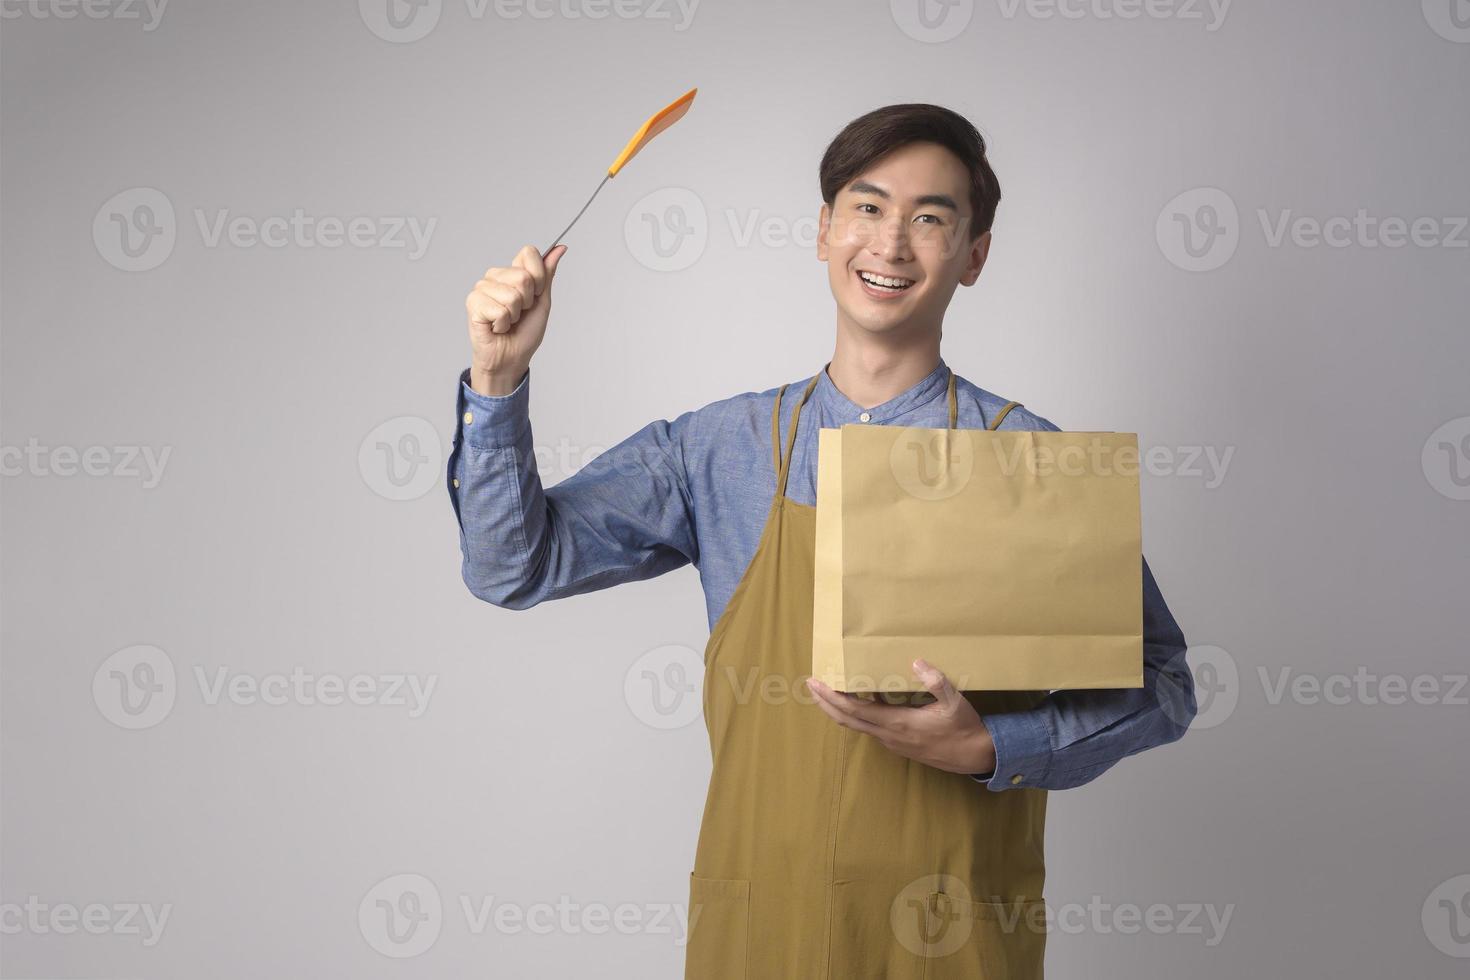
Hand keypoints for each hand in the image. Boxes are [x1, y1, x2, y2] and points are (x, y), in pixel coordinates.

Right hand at [465, 243, 566, 395]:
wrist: (511, 358)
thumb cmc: (525, 332)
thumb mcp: (543, 301)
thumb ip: (547, 274)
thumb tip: (560, 248)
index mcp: (512, 272)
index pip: (528, 253)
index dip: (539, 278)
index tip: (536, 295)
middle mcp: (495, 276)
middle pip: (522, 276)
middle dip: (527, 301)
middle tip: (519, 314)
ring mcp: (482, 289)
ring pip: (511, 295)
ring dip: (514, 315)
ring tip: (507, 321)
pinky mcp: (473, 303)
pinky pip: (499, 309)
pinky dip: (503, 324)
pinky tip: (496, 327)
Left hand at [805, 659, 996, 775]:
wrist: (974, 756)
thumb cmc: (963, 728)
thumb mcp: (955, 702)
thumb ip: (937, 682)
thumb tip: (917, 661)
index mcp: (897, 723)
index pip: (855, 710)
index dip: (833, 697)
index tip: (818, 683)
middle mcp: (889, 735)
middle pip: (847, 720)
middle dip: (826, 703)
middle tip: (811, 684)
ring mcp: (892, 742)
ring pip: (856, 726)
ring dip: (839, 710)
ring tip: (827, 692)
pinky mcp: (898, 745)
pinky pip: (869, 728)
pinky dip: (856, 715)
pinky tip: (858, 703)